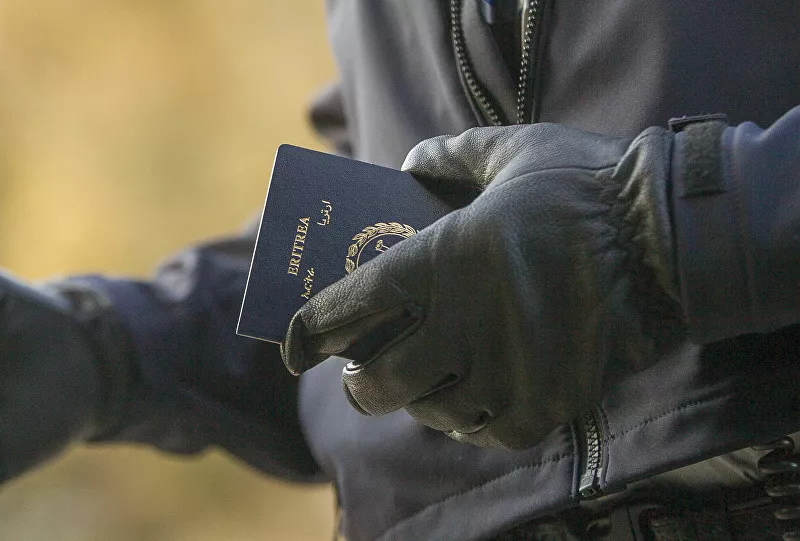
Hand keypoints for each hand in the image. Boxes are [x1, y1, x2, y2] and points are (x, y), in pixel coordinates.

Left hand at [281, 123, 683, 449]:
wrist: (672, 238)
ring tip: (420, 382)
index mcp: (438, 263)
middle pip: (375, 383)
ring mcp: (502, 375)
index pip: (344, 310)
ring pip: (427, 411)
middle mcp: (459, 328)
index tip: (293, 343)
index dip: (308, 331)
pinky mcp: (543, 408)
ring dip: (415, 398)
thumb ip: (451, 154)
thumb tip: (408, 165)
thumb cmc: (585, 187)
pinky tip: (470, 400)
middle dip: (357, 381)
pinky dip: (468, 419)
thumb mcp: (513, 149)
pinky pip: (482, 432)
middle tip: (360, 371)